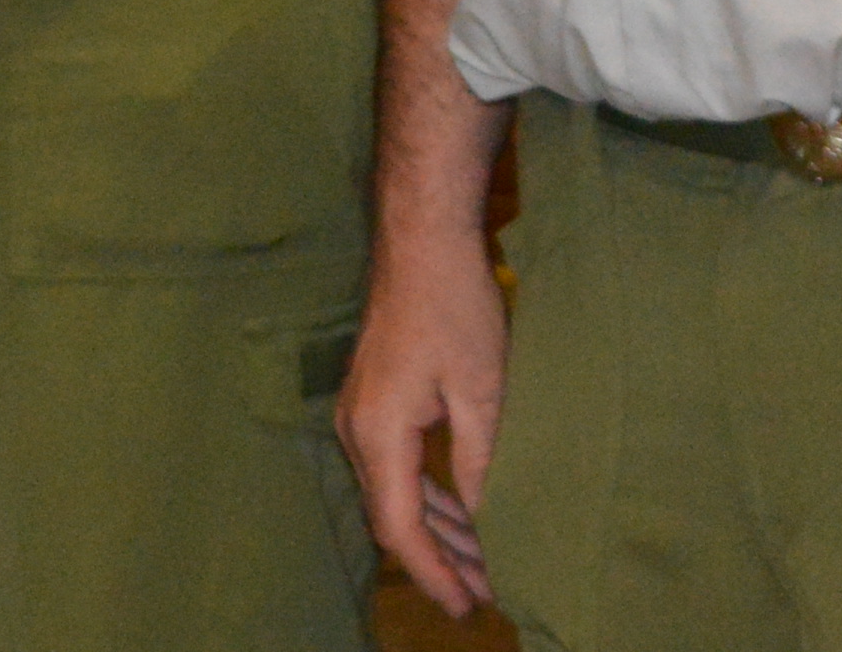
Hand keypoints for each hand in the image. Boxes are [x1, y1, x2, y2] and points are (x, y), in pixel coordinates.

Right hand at [337, 225, 506, 618]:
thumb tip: (481, 520)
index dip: (435, 572)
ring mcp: (359, 415)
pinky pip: (396, 466)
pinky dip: (427, 493)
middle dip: (439, 559)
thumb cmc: (456, 305)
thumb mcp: (482, 388)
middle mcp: (357, 432)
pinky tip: (458, 512)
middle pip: (393, 517)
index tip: (470, 604)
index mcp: (379, 435)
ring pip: (395, 493)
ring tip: (480, 563)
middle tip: (485, 592)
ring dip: (436, 527)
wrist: (422, 237)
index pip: (402, 527)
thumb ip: (479, 461)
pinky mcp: (373, 400)